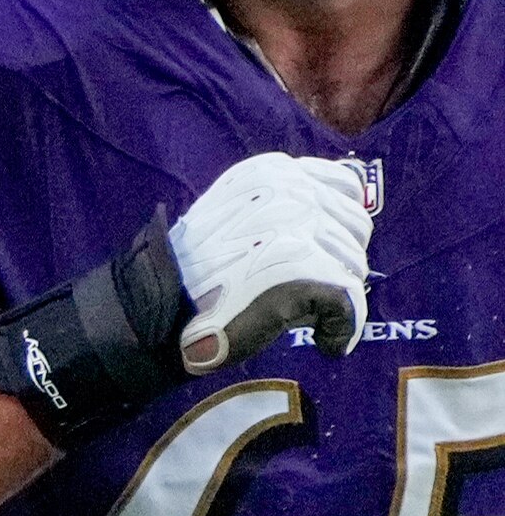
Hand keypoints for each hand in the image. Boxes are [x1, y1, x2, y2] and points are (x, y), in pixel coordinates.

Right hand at [168, 154, 371, 372]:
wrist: (160, 309)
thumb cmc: (195, 270)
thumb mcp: (235, 211)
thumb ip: (280, 204)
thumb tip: (337, 219)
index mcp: (272, 172)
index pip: (344, 185)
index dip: (339, 224)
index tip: (322, 250)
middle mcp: (290, 191)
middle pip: (355, 227)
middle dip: (338, 260)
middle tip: (308, 287)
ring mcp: (298, 230)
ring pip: (353, 265)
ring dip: (335, 293)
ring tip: (304, 311)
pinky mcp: (304, 273)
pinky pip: (348, 304)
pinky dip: (340, 329)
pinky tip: (325, 343)